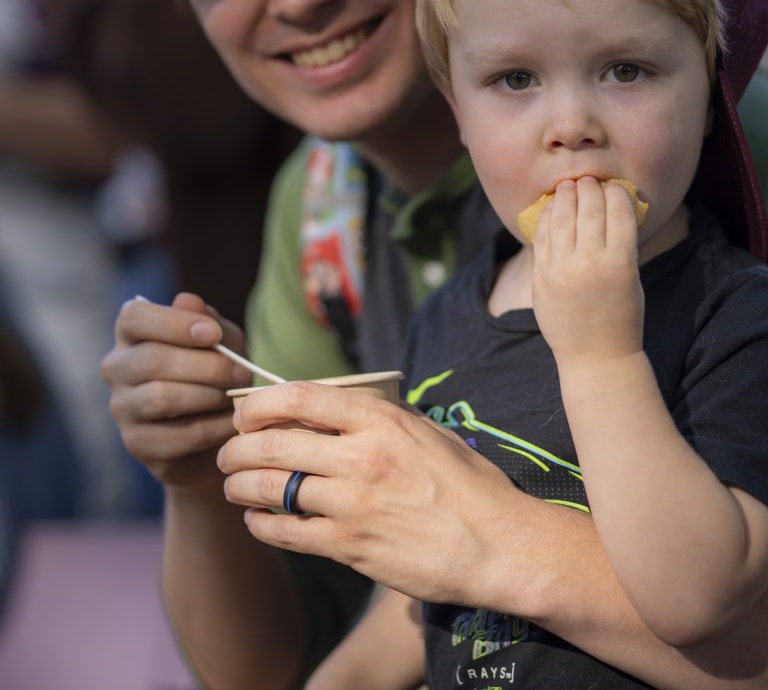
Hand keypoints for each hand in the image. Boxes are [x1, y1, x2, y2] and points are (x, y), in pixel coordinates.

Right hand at [101, 292, 252, 488]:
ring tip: (236, 395)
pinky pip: (176, 435)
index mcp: (132, 333)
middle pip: (151, 360)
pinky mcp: (137, 443)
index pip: (134, 317)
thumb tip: (187, 301)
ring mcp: (122, 408)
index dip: (173, 323)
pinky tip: (232, 422)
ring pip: (160, 398)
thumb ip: (209, 320)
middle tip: (242, 372)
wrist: (217, 426)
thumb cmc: (216, 371)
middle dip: (206, 366)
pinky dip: (212, 427)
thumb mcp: (223, 340)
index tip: (213, 334)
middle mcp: (117, 367)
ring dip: (208, 396)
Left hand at [217, 380, 548, 608]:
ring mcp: (354, 505)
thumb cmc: (467, 484)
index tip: (245, 412)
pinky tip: (256, 521)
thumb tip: (332, 408)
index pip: (300, 398)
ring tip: (233, 485)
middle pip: (273, 444)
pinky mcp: (351, 548)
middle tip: (228, 452)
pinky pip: (287, 533)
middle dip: (237, 447)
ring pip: (271, 489)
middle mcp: (362, 457)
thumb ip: (379, 418)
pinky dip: (261, 525)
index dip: (260, 403)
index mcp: (381, 420)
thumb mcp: (427, 431)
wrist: (498, 544)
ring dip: (240, 485)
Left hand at [531, 177, 644, 364]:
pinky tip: (552, 207)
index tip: (613, 187)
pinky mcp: (542, 275)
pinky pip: (542, 236)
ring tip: (568, 186)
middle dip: (589, 188)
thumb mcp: (632, 278)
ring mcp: (562, 268)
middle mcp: (590, 261)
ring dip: (566, 196)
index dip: (616, 193)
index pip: (618, 210)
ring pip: (562, 217)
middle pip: (589, 208)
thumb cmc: (621, 316)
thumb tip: (610, 207)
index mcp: (621, 261)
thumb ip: (620, 245)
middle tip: (588, 180)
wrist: (595, 356)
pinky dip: (547, 216)